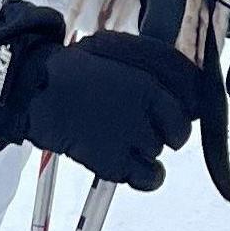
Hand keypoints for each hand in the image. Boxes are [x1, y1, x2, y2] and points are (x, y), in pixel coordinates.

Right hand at [0, 3, 203, 189]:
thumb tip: (183, 82)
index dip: (179, 110)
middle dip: (163, 129)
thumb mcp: (119, 52)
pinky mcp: (116, 165)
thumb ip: (153, 66)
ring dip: (146, 148)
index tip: (167, 112)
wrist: (38, 93)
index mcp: (148, 86)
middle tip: (138, 123)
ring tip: (120, 137)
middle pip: (178, 133)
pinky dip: (147, 175)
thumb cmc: (74, 70)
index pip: (191, 107)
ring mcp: (132, 142)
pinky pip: (151, 178)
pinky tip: (134, 165)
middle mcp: (146, 115)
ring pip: (159, 152)